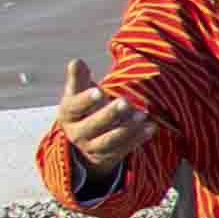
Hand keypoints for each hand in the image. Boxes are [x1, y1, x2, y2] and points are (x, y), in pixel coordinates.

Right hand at [53, 54, 143, 172]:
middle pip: (92, 126)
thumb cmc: (84, 107)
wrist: (85, 137)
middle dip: (109, 115)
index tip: (99, 92)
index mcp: (67, 115)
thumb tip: (76, 61)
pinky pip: (123, 150)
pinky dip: (137, 139)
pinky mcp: (107, 156)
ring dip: (127, 129)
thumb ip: (79, 78)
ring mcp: (92, 147)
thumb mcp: (78, 92)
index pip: (74, 108)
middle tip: (125, 102)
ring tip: (142, 115)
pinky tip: (151, 127)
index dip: (85, 101)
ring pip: (108, 141)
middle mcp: (77, 133)